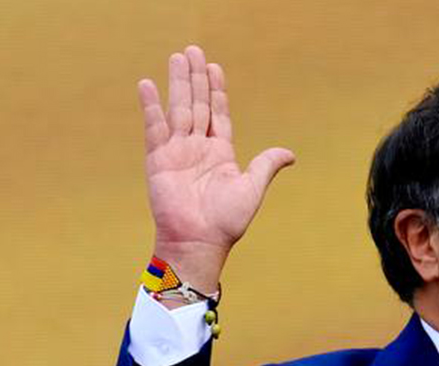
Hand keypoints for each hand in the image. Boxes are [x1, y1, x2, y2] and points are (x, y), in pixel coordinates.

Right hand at [138, 45, 295, 291]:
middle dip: (195, 78)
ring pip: (179, 109)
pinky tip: (149, 86)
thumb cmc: (227, 221)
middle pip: (197, 104)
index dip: (217, 90)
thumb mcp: (252, 188)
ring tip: (177, 57)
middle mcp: (198, 148)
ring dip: (177, 83)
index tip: (214, 68)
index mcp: (220, 153)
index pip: (218, 113)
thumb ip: (266, 165)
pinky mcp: (159, 160)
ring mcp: (177, 152)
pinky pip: (155, 128)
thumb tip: (290, 154)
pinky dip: (151, 107)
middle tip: (193, 50)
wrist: (200, 241)